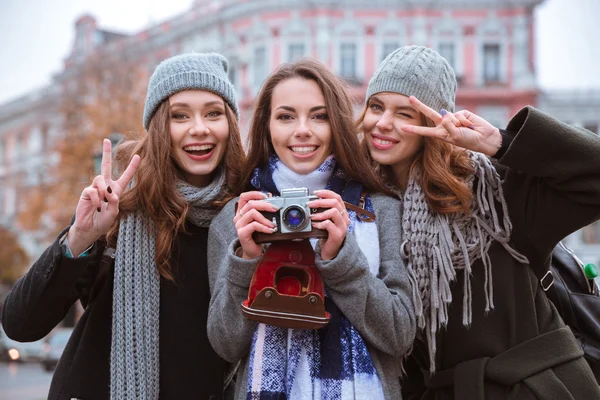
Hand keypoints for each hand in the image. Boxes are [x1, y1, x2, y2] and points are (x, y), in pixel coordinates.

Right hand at [67, 139, 139, 255]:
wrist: (90, 228)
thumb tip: (109, 191)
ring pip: (100, 180)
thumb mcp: (114, 212)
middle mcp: (106, 186)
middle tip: (106, 139)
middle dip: (106, 153)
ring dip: (103, 192)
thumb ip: (114, 201)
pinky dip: (96, 199)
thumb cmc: (104, 221)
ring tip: (102, 203)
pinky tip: (96, 206)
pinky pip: (93, 190)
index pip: (126, 176)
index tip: (138, 156)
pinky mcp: (86, 191)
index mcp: (116, 190)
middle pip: (106, 166)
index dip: (132, 167)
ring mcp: (95, 188)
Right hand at [233, 191, 277, 259]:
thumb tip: (271, 198)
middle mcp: (238, 217)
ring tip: (273, 224)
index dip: (254, 194)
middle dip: (265, 205)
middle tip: (275, 208)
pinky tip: (270, 230)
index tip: (266, 196)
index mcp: (241, 212)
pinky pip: (254, 225)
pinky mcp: (242, 233)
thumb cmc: (257, 235)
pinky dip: (264, 227)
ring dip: (265, 218)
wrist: (252, 251)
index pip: (244, 197)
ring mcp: (239, 225)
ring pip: (252, 213)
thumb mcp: (260, 220)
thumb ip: (263, 210)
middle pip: (250, 204)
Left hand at [307, 189, 349, 260]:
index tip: (316, 193)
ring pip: (334, 212)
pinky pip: (329, 224)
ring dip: (320, 213)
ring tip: (312, 216)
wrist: (331, 252)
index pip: (337, 197)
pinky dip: (320, 223)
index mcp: (342, 213)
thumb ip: (323, 212)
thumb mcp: (326, 221)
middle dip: (320, 201)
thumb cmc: (327, 235)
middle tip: (310, 204)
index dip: (326, 193)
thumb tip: (311, 203)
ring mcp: (342, 227)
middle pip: (335, 202)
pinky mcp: (338, 235)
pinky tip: (315, 225)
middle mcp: (345, 218)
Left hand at [400, 96, 502, 155]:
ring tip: (465, 129)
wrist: (484, 137)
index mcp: (440, 134)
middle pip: (430, 114)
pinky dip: (465, 120)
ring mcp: (451, 118)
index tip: (402, 128)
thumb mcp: (456, 137)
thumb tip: (443, 113)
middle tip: (410, 98)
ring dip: (458, 123)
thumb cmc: (469, 141)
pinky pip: (459, 114)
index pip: (424, 131)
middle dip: (420, 106)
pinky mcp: (460, 113)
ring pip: (449, 116)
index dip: (414, 129)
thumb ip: (448, 126)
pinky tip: (469, 125)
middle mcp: (443, 125)